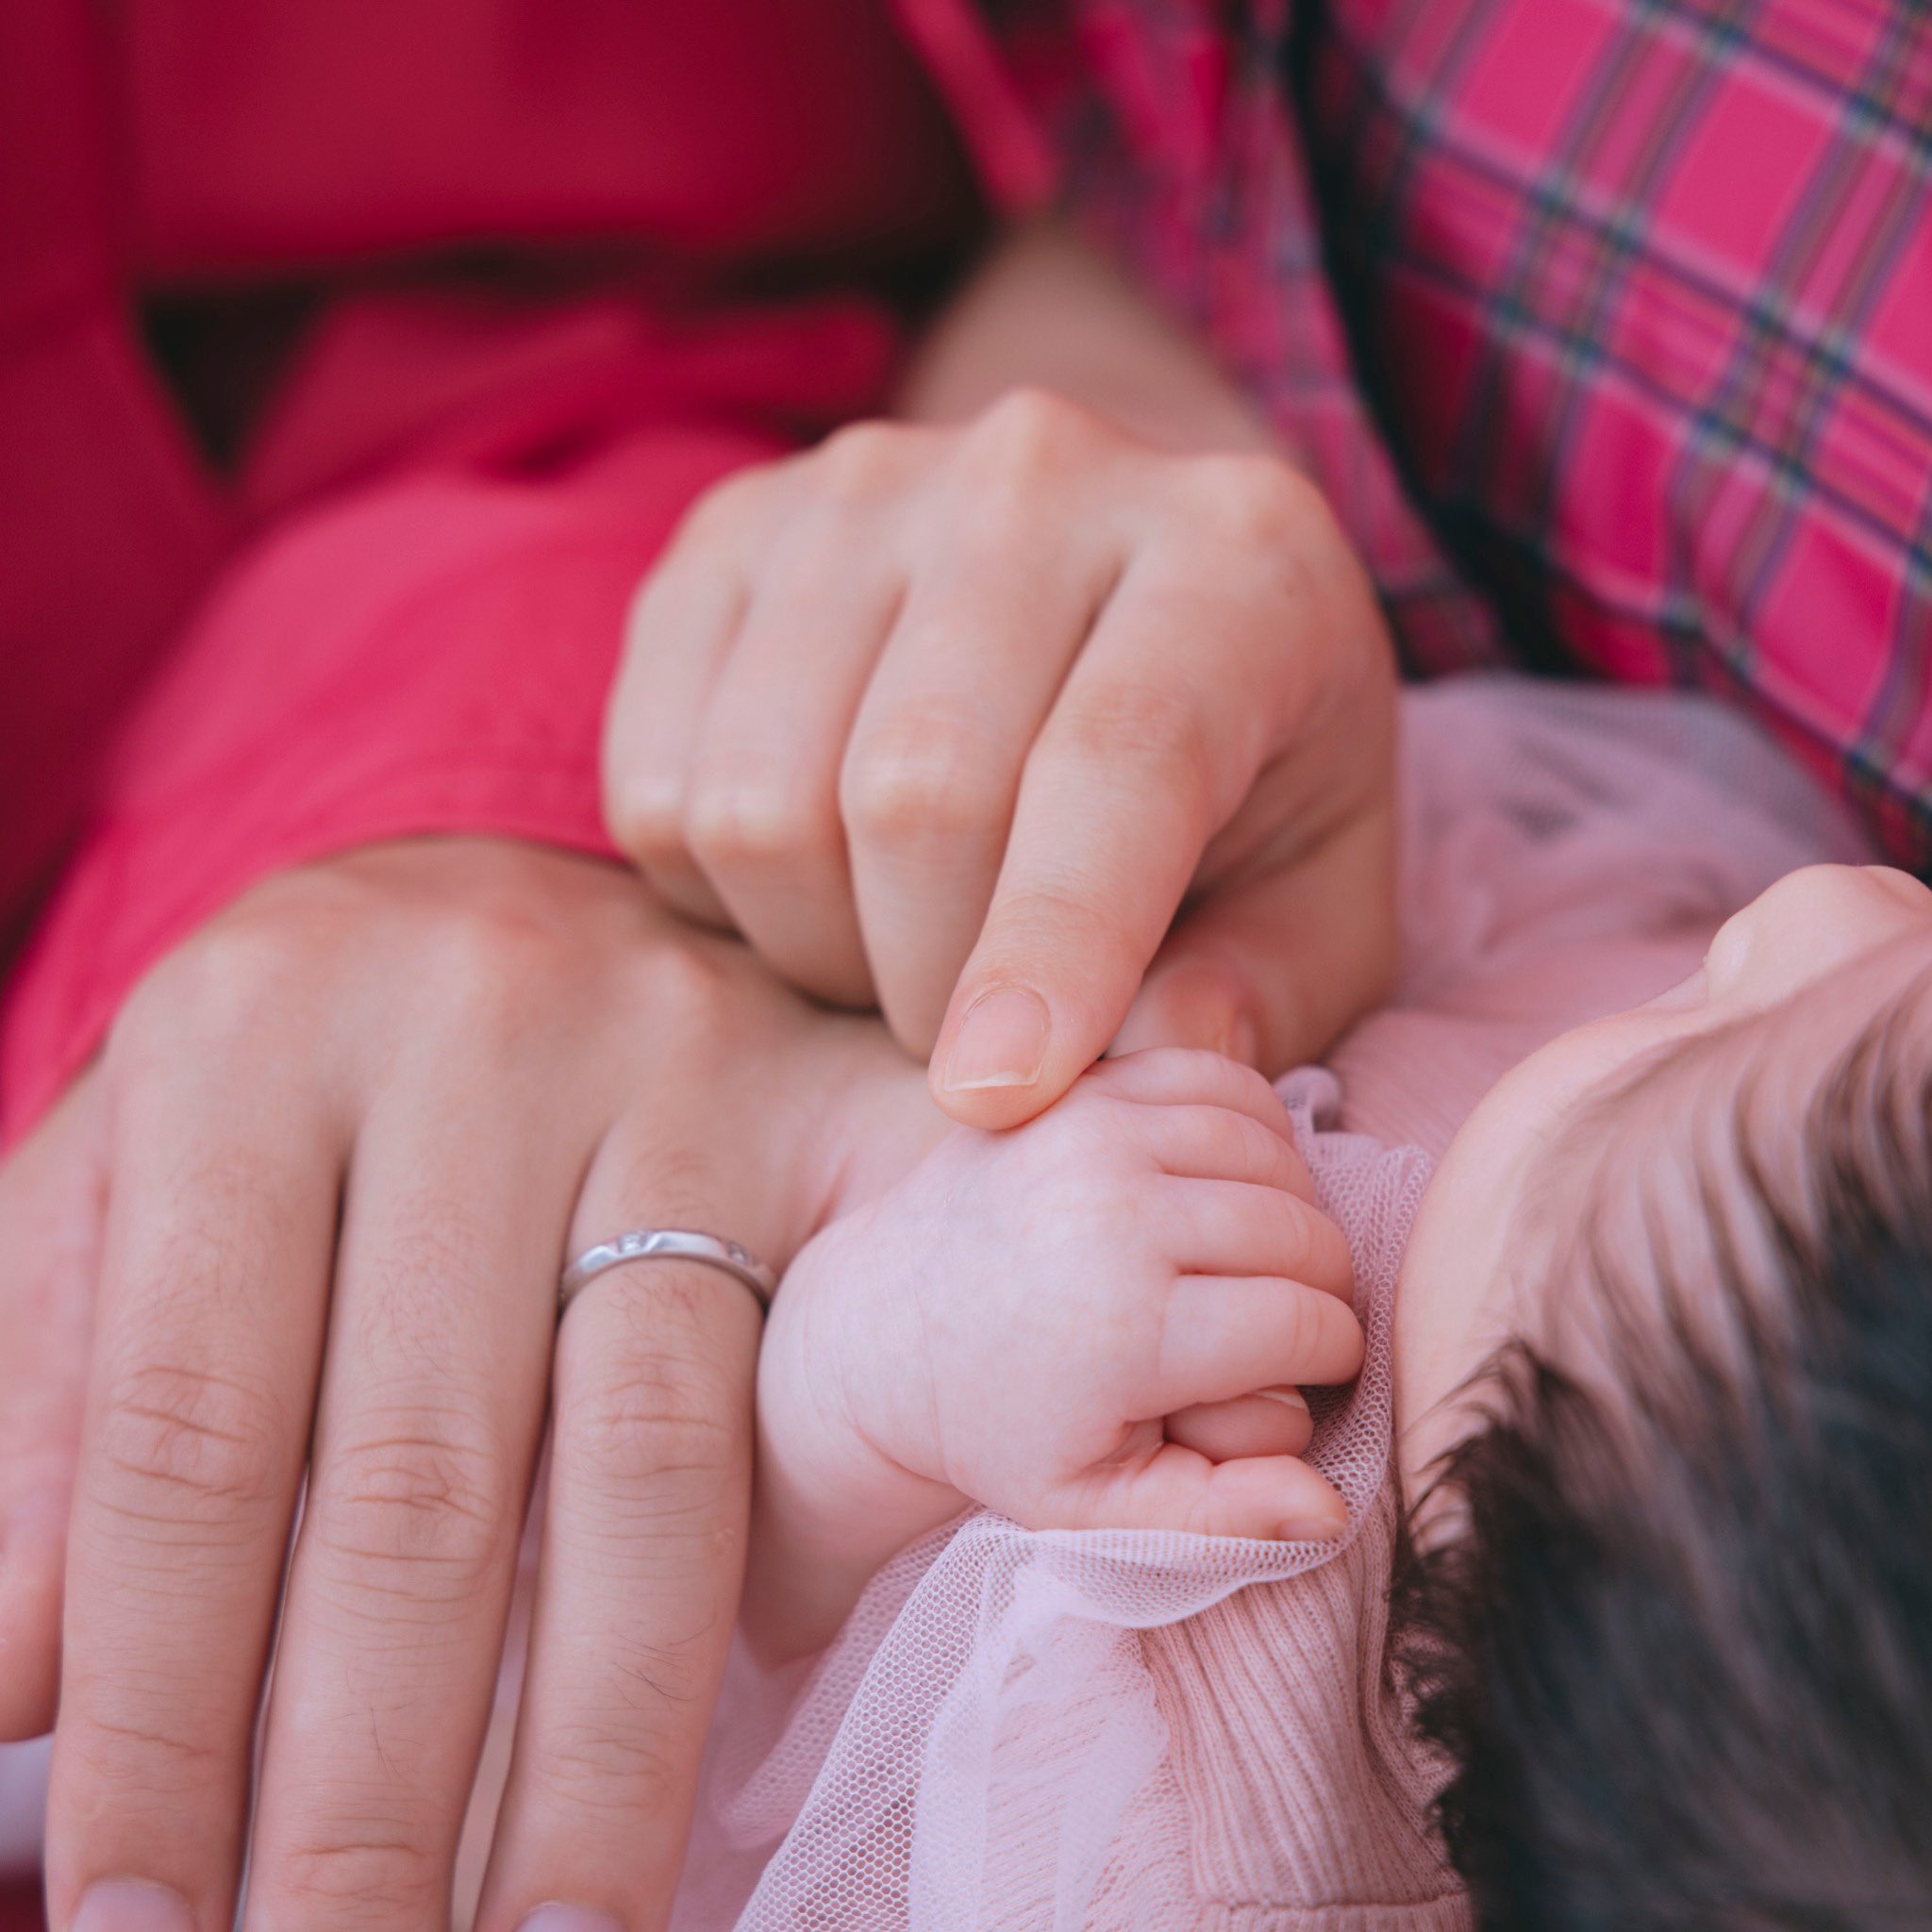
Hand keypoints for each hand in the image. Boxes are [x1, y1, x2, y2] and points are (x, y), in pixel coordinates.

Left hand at [0, 838, 928, 1931]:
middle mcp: (475, 1021)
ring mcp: (677, 1062)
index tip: (139, 1923)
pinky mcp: (822, 1118)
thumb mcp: (137, 1178)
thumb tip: (10, 1698)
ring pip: (632, 1471)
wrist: (536, 908)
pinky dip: (726, 1631)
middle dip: (367, 1790)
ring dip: (574, 1756)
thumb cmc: (312, 1074)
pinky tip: (677, 1788)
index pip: (194, 1420)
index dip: (160, 1703)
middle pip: (422, 1474)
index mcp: (249, 1027)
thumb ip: (53, 1402)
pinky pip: (776, 1421)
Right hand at [602, 389, 1399, 1130]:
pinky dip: (714, 892)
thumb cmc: (1245, 764)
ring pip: (762, 796)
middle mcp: (1040, 475)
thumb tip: (1144, 1060)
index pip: (1114, 759)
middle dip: (927, 980)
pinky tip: (817, 879)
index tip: (992, 1096)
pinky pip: (655, 780)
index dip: (1049, 946)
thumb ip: (1259, 986)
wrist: (1126, 572)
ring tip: (901, 947)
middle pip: (915, 792)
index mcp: (1234, 557)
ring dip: (817, 944)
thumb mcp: (1317, 892)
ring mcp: (866, 485)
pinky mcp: (733, 530)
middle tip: (977, 1030)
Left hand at [749, 1049, 1363, 1654]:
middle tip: (1289, 1319)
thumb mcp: (1092, 1508)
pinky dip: (1252, 1128)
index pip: (1309, 1325)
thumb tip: (1330, 1508)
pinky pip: (1223, 1083)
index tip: (1302, 1375)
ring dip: (1295, 1206)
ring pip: (1277, 1151)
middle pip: (1306, 1235)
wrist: (886, 1324)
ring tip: (1263, 1260)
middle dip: (1322, 1285)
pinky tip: (1231, 1186)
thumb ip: (1219, 1520)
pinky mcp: (1085, 1087)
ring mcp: (1096, 1132)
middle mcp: (1112, 1214)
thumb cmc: (1000, 1432)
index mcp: (1124, 1328)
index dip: (1329, 1359)